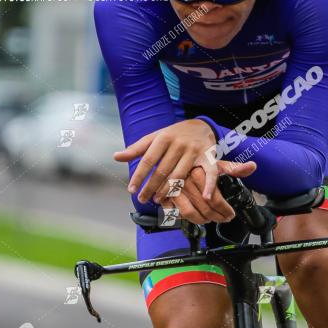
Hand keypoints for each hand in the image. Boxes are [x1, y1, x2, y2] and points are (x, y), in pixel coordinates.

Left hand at [114, 119, 254, 204]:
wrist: (201, 126)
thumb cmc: (173, 135)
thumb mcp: (154, 138)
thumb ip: (136, 149)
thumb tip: (115, 157)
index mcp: (163, 138)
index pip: (148, 160)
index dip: (139, 176)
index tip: (131, 190)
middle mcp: (179, 144)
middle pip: (163, 170)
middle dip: (151, 187)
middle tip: (142, 200)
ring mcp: (194, 150)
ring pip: (181, 174)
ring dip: (169, 190)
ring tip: (159, 200)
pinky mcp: (209, 156)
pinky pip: (211, 172)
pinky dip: (210, 185)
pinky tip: (205, 198)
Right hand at [158, 160, 256, 224]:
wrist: (172, 159)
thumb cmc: (196, 164)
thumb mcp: (215, 164)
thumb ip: (233, 168)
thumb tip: (252, 166)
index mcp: (200, 172)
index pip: (215, 198)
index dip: (225, 210)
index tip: (230, 214)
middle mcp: (186, 180)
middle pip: (204, 208)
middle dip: (217, 217)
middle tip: (223, 219)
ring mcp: (173, 189)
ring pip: (190, 213)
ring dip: (201, 220)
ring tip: (209, 219)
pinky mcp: (164, 195)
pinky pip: (176, 213)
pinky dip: (185, 218)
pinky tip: (194, 216)